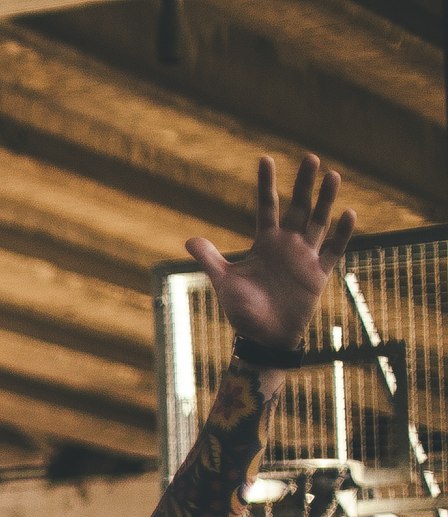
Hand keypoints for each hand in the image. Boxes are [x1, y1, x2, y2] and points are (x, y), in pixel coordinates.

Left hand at [186, 155, 354, 353]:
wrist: (263, 338)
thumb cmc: (242, 310)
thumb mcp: (224, 282)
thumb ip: (210, 259)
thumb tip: (189, 240)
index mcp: (264, 242)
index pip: (267, 206)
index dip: (266, 184)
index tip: (265, 159)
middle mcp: (287, 244)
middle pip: (298, 207)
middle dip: (303, 184)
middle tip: (310, 158)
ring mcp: (305, 256)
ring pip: (318, 221)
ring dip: (325, 200)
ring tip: (332, 176)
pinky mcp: (319, 273)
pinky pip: (333, 250)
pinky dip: (341, 234)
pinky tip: (348, 214)